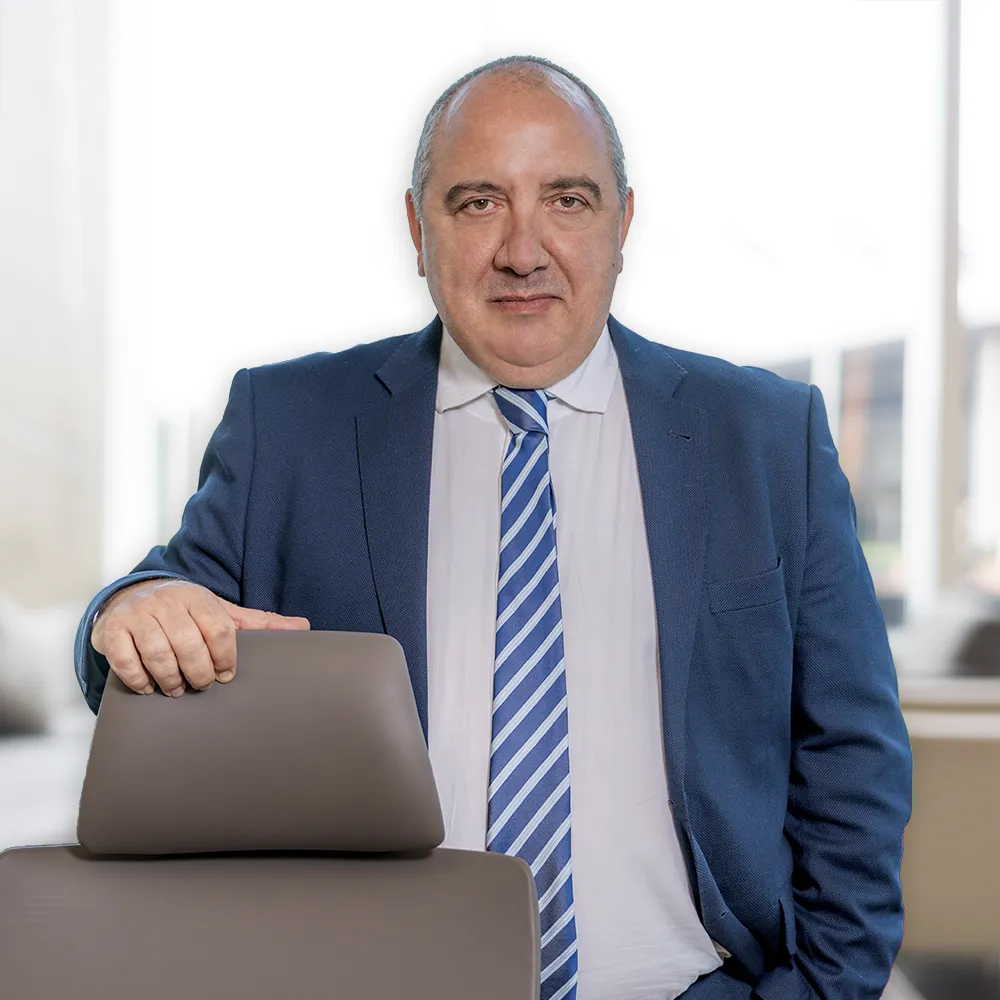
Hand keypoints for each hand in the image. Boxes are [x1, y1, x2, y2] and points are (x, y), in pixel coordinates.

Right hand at [90, 579, 310, 696]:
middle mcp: (167, 601)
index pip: (218, 628)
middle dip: (199, 672)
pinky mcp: (111, 631)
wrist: (131, 597)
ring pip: (158, 653)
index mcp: (198, 597)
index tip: (226, 674)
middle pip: (189, 644)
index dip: (225, 657)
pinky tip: (150, 688)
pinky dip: (139, 679)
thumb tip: (304, 627)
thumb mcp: (221, 612)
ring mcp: (137, 614)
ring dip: (170, 679)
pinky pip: (125, 660)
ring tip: (178, 689)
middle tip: (203, 685)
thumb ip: (259, 623)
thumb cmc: (185, 612)